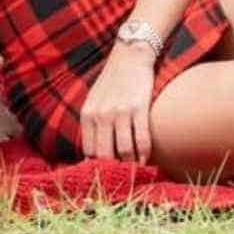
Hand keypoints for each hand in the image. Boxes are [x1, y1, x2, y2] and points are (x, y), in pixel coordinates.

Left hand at [80, 43, 155, 162]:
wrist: (130, 55)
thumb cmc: (112, 82)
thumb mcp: (94, 101)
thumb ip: (93, 125)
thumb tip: (93, 157)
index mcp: (88, 114)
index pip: (89, 152)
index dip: (99, 167)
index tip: (108, 174)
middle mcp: (101, 114)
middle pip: (105, 155)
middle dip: (114, 170)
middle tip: (123, 178)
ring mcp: (120, 111)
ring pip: (124, 152)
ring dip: (131, 165)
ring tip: (135, 170)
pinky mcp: (138, 108)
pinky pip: (141, 140)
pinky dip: (144, 154)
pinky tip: (146, 159)